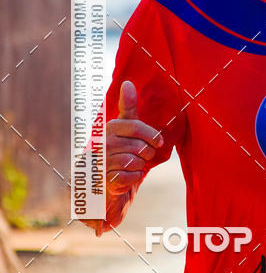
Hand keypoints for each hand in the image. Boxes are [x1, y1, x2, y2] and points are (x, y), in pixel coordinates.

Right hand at [80, 81, 162, 234]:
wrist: (102, 190)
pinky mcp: (101, 182)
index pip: (132, 125)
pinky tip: (126, 179)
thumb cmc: (118, 156)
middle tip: (143, 158)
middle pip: (137, 146)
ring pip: (133, 161)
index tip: (159, 142)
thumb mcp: (124, 132)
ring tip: (133, 167)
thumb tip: (127, 82)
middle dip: (147, 154)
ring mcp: (99, 164)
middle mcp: (99, 145)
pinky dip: (133, 179)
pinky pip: (128, 177)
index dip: (150, 134)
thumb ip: (128, 109)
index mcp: (106, 130)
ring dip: (139, 167)